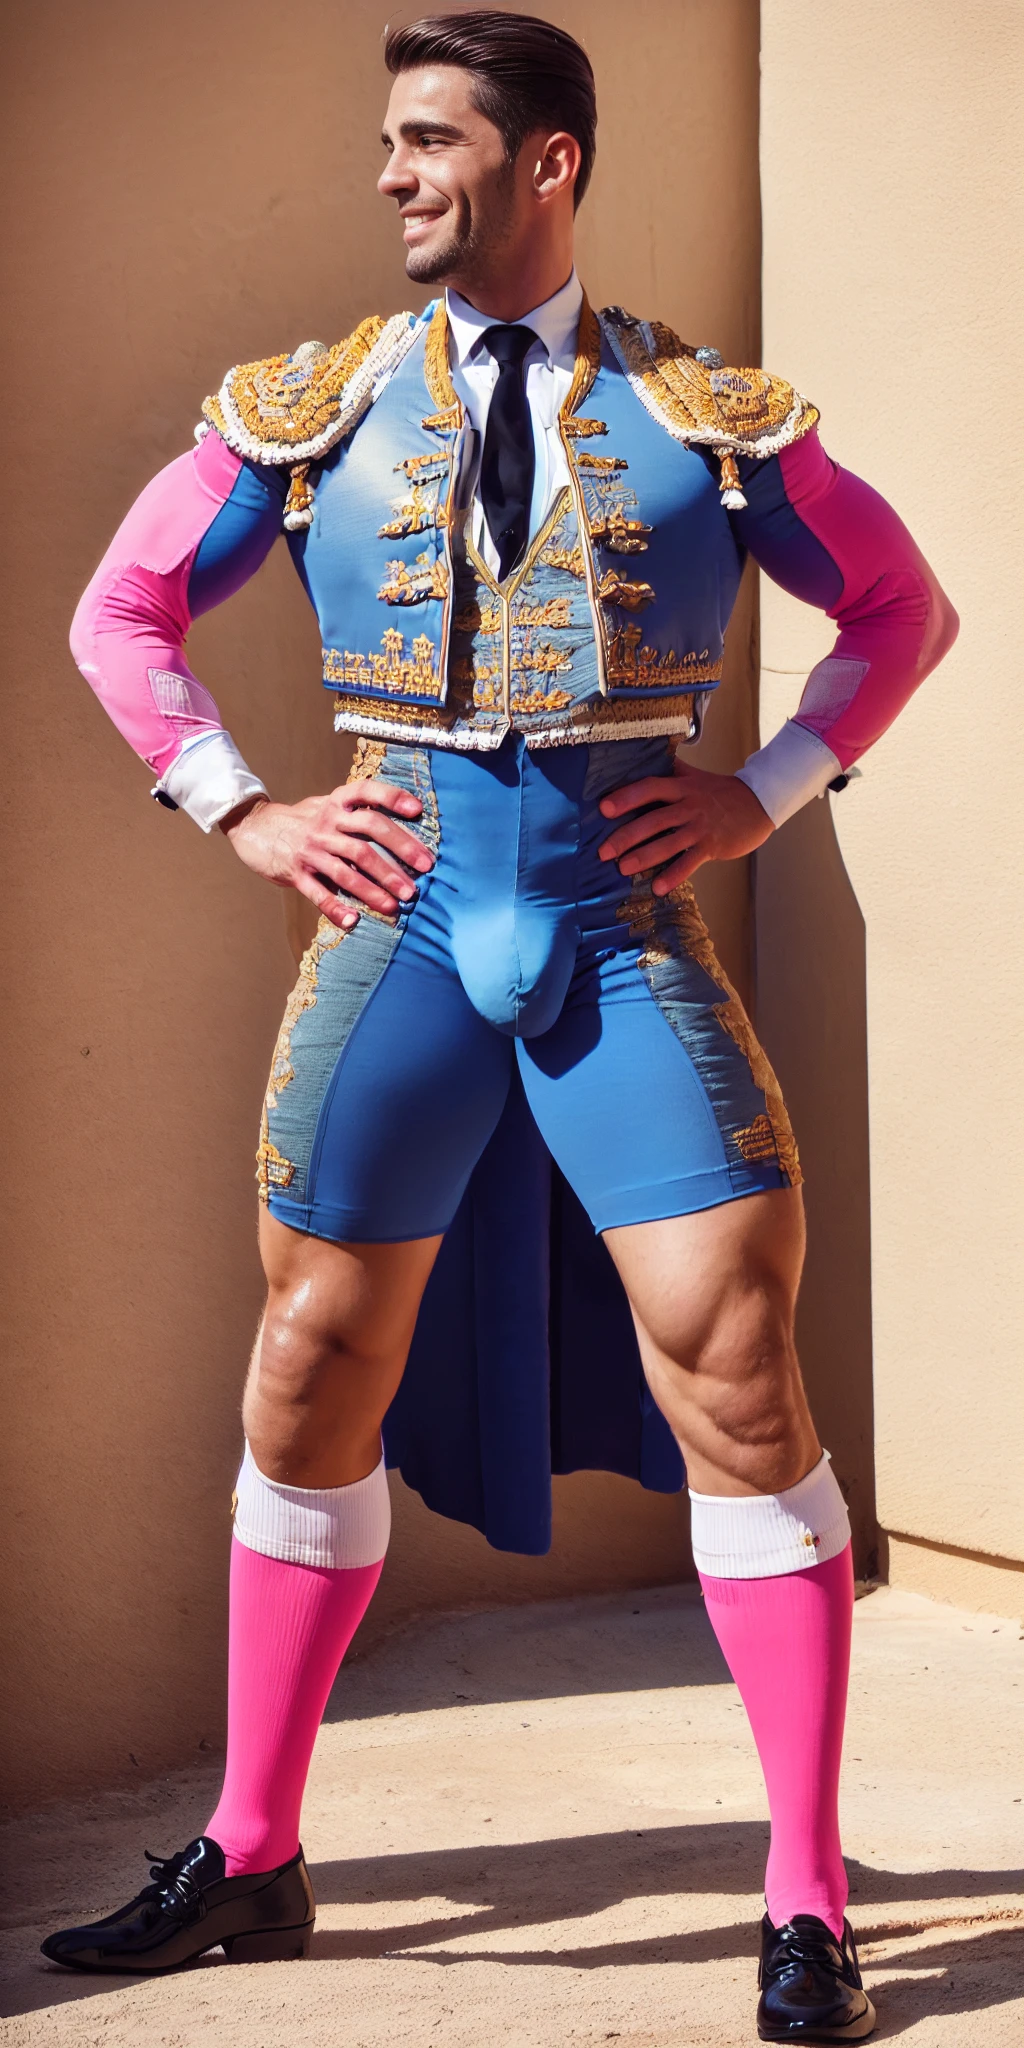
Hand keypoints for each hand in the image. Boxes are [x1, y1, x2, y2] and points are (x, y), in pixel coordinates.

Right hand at [221, 779, 433, 929]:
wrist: (254, 827)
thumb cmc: (302, 820)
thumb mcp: (328, 807)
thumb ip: (357, 814)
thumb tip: (404, 831)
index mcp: (336, 803)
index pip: (367, 792)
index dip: (393, 798)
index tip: (418, 811)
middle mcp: (325, 822)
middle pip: (368, 833)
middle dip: (399, 852)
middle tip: (423, 872)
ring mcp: (310, 848)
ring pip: (348, 868)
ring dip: (375, 888)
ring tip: (397, 904)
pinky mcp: (295, 872)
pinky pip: (318, 893)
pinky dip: (335, 908)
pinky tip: (353, 921)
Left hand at [598, 756, 773, 892]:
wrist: (758, 803)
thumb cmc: (720, 791)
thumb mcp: (694, 776)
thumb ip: (670, 770)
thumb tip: (642, 758)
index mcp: (682, 787)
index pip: (650, 787)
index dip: (627, 797)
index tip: (604, 808)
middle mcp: (689, 805)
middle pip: (654, 819)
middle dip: (627, 836)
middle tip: (604, 851)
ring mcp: (700, 827)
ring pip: (669, 842)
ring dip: (644, 857)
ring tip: (623, 868)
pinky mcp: (712, 846)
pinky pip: (690, 863)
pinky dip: (674, 875)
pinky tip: (658, 888)